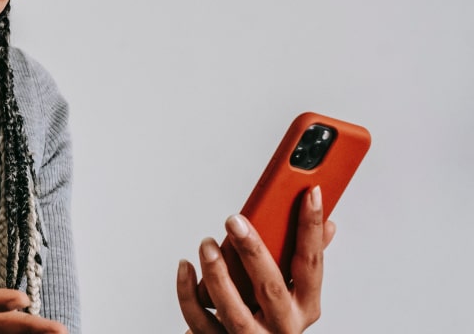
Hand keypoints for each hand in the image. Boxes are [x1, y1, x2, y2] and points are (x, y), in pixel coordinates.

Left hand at [175, 186, 337, 333]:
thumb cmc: (269, 318)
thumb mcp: (295, 293)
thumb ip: (305, 261)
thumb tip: (329, 225)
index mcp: (305, 307)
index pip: (311, 264)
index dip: (312, 228)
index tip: (310, 193)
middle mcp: (282, 326)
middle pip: (271, 288)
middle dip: (252, 252)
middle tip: (234, 221)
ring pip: (234, 310)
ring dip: (217, 274)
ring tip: (206, 245)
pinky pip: (199, 320)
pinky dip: (188, 292)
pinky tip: (185, 267)